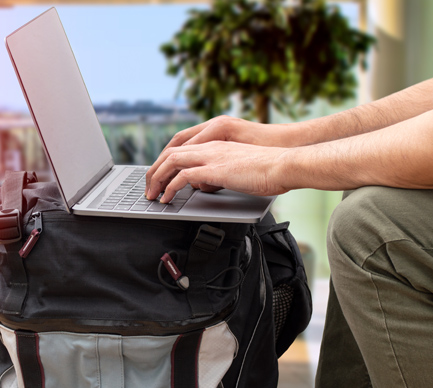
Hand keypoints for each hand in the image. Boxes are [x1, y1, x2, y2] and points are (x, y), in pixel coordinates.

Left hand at [146, 116, 299, 194]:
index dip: (165, 163)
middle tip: (148, 188)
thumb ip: (219, 174)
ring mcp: (211, 156)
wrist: (284, 164)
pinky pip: (182, 177)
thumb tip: (207, 185)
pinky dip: (170, 188)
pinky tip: (167, 198)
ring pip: (171, 162)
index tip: (158, 177)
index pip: (180, 148)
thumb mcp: (237, 169)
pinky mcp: (215, 169)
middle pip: (170, 153)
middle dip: (154, 171)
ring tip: (152, 195)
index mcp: (216, 144)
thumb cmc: (269, 169)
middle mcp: (210, 147)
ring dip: (157, 179)